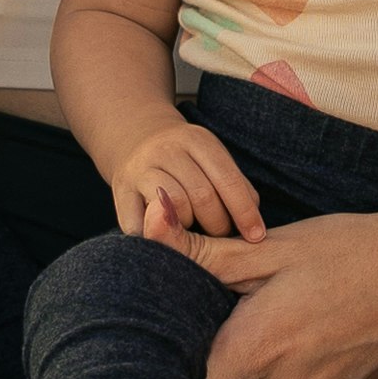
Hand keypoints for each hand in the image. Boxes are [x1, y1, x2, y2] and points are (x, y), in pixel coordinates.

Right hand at [115, 115, 268, 244]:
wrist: (133, 137)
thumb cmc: (185, 159)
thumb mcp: (212, 159)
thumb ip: (235, 186)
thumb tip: (252, 225)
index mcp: (197, 140)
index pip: (227, 179)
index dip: (244, 212)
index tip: (256, 236)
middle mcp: (167, 149)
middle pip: (202, 195)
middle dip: (218, 224)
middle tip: (221, 236)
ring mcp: (141, 168)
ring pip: (175, 205)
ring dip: (190, 229)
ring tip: (195, 235)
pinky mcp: (121, 190)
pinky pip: (143, 222)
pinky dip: (159, 236)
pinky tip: (169, 241)